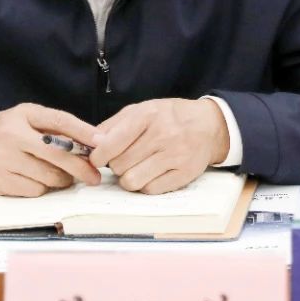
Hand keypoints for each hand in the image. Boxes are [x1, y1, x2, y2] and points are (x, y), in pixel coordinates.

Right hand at [0, 103, 100, 196]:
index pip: (59, 120)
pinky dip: (43, 188)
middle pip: (57, 153)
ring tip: (62, 177)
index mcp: (23, 115)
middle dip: (80, 166)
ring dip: (62, 179)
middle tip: (93, 175)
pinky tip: (40, 181)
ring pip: (49, 175)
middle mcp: (13, 135)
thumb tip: (90, 143)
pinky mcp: (1, 180)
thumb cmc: (5, 133)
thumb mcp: (25, 120)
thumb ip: (53, 129)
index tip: (101, 142)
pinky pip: (35, 189)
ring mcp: (5, 159)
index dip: (83, 131)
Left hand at [89, 98, 228, 193]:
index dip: (98, 156)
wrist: (208, 125)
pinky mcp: (185, 174)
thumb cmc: (168, 117)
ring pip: (132, 181)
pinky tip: (151, 174)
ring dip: (128, 178)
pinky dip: (146, 185)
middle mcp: (162, 135)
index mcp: (147, 115)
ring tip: (135, 168)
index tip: (97, 159)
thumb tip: (91, 143)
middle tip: (123, 160)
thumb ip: (113, 125)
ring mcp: (175, 155)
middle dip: (116, 166)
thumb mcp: (141, 110)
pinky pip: (151, 190)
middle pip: (119, 165)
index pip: (112, 143)